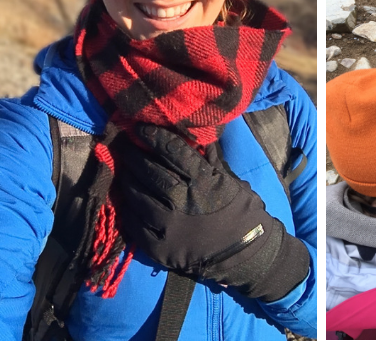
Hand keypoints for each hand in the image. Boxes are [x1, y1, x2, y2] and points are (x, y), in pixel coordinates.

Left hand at [117, 125, 308, 301]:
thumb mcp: (233, 181)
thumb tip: (195, 136)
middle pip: (148, 170)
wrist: (247, 255)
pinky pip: (133, 223)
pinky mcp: (158, 247)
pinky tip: (126, 199)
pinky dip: (127, 208)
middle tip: (123, 144)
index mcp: (203, 181)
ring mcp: (167, 226)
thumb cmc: (243, 213)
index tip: (140, 127)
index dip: (152, 135)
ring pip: (135, 195)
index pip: (171, 150)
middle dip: (133, 154)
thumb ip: (210, 161)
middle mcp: (182, 201)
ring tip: (122, 169)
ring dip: (126, 179)